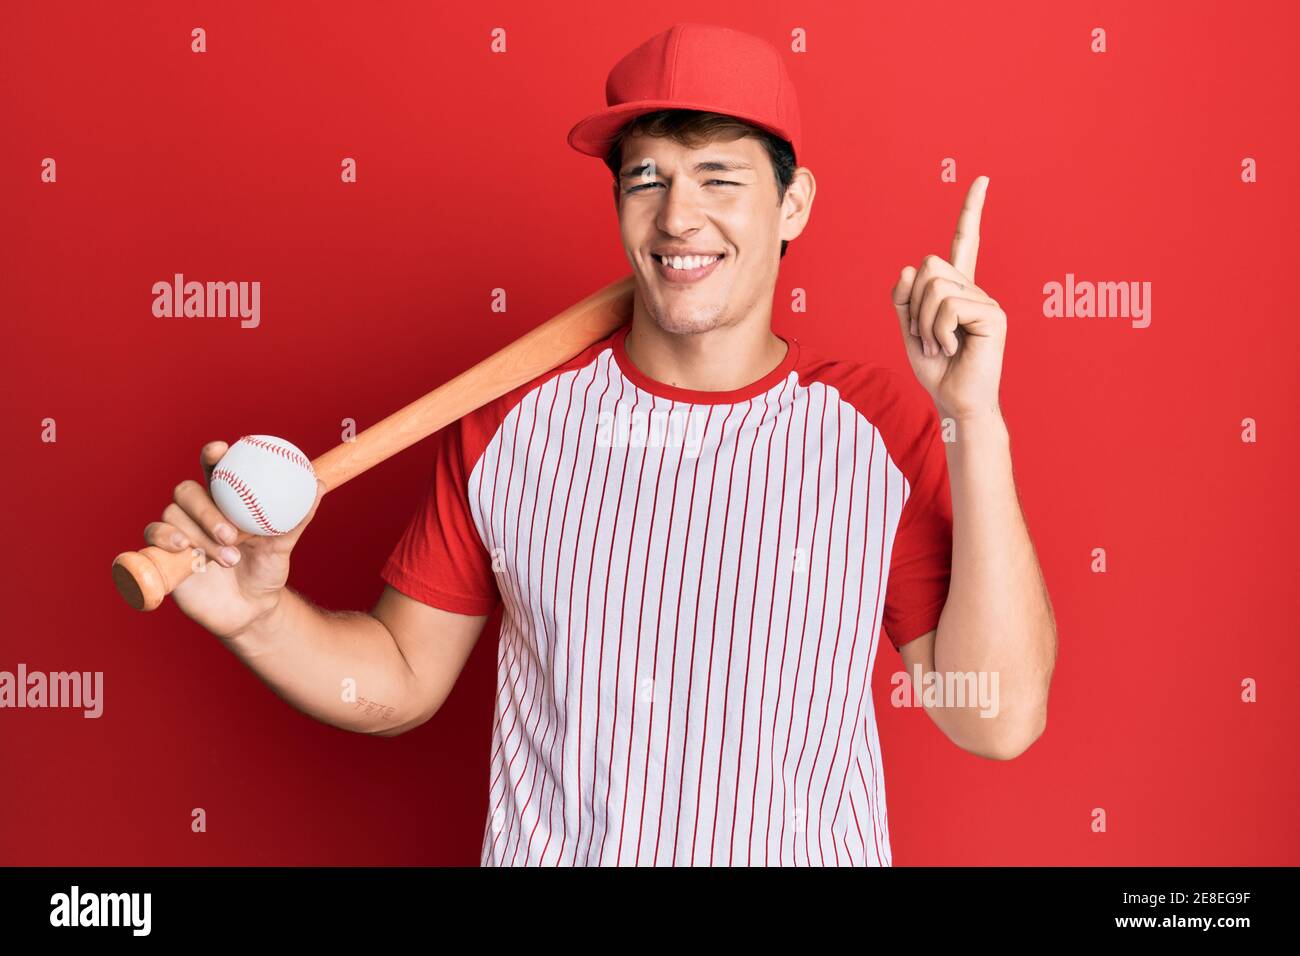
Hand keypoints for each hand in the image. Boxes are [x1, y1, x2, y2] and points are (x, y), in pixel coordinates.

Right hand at [141, 441, 324, 639]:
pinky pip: (154, 536)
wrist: (251, 609)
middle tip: (231, 533)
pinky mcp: (164, 554)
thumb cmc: (266, 570)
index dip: (212, 455)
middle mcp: (199, 512)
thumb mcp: (283, 545)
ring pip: (173, 515)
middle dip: (206, 509)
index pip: (213, 470)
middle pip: (187, 491)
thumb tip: (318, 485)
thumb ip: (297, 517)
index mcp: (225, 501)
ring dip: (200, 536)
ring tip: (229, 558)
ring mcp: (179, 531)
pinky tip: (186, 550)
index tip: (221, 450)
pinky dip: (166, 538)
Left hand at [891, 175, 1006, 420]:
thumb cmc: (937, 369)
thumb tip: (909, 268)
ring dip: (924, 321)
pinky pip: (948, 305)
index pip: (965, 242)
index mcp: (958, 290)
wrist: (955, 401)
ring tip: (940, 345)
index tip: (982, 179)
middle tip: (926, 336)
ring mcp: (987, 301)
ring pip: (934, 286)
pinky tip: (951, 347)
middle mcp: (976, 289)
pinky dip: (938, 330)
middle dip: (914, 304)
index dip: (972, 211)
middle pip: (928, 266)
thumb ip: (903, 299)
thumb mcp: (908, 331)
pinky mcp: (993, 315)